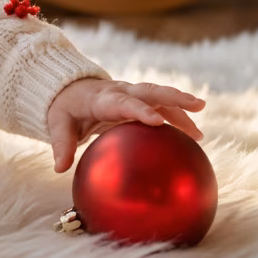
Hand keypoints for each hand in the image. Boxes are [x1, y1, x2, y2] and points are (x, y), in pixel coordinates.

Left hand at [46, 77, 204, 172]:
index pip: (123, 102)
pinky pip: (160, 108)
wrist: (68, 89)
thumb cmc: (64, 107)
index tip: (156, 121)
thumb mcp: (57, 123)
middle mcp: (121, 92)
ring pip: (160, 99)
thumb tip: (60, 168)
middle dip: (174, 98)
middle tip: (198, 106)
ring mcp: (131, 95)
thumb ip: (61, 144)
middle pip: (150, 92)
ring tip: (200, 134)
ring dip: (182, 111)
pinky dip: (178, 118)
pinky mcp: (138, 101)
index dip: (139, 110)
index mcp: (102, 98)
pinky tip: (194, 137)